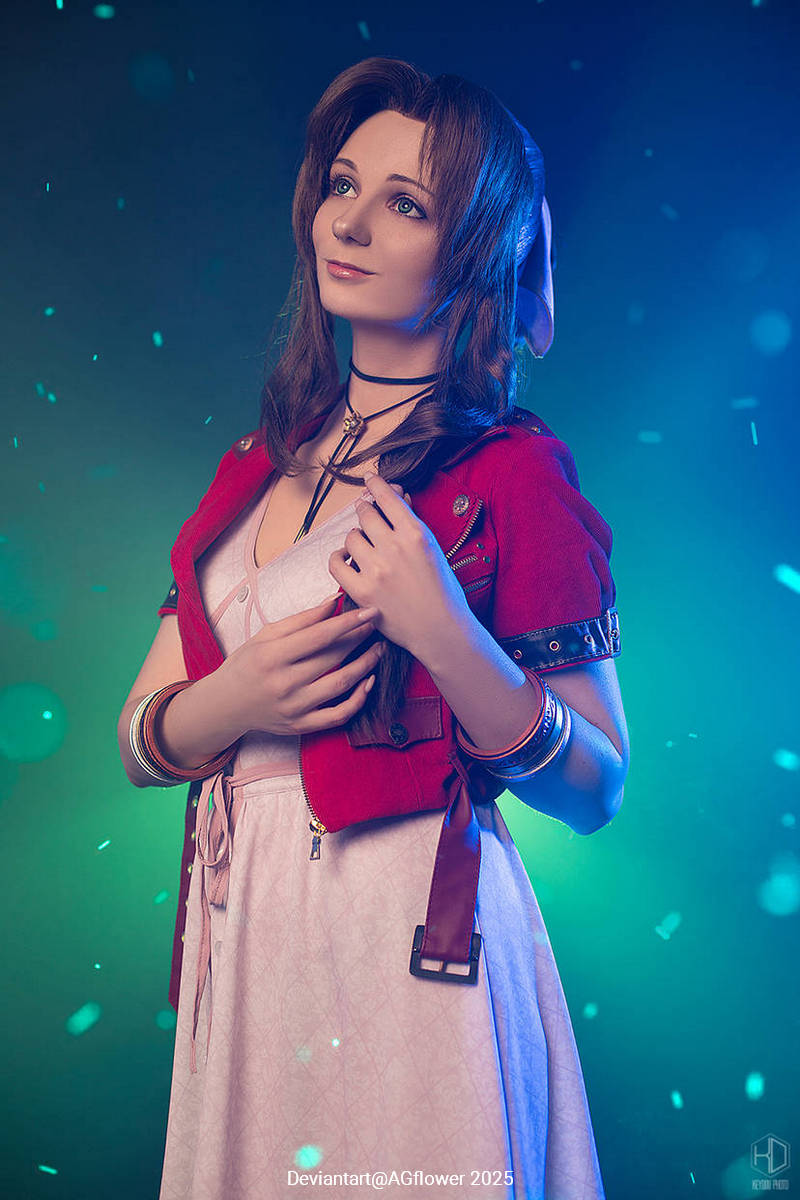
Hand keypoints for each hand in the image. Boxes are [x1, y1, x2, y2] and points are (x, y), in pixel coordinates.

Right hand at [216, 595, 384, 735]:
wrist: (226, 705)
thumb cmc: (247, 664)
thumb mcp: (266, 635)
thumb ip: (302, 619)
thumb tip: (334, 603)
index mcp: (272, 656)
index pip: (320, 636)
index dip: (349, 622)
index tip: (370, 611)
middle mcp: (283, 683)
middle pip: (333, 658)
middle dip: (360, 639)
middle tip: (376, 626)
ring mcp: (294, 708)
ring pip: (341, 685)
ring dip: (366, 665)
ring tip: (378, 650)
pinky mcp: (301, 725)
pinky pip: (338, 715)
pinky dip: (358, 700)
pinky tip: (368, 681)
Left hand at [328, 472, 472, 659]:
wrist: (440, 628)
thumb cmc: (442, 589)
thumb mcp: (433, 549)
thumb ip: (411, 523)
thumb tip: (397, 496)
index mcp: (415, 534)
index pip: (387, 497)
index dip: (376, 484)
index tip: (370, 479)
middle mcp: (393, 548)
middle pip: (365, 514)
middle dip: (366, 512)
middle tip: (368, 517)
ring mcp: (375, 570)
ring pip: (351, 537)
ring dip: (356, 538)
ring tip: (365, 547)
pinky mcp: (361, 591)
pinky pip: (336, 563)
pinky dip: (339, 558)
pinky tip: (347, 559)